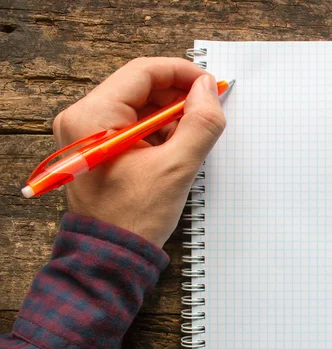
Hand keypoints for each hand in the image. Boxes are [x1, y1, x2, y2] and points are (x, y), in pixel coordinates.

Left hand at [52, 57, 225, 246]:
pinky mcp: (99, 147)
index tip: (210, 85)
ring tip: (191, 138)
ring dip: (171, 115)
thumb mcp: (176, 168)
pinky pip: (134, 124)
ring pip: (140, 106)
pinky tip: (176, 149)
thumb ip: (199, 124)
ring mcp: (88, 134)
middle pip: (141, 87)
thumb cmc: (133, 218)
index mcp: (92, 118)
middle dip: (178, 97)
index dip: (182, 73)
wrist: (111, 256)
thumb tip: (208, 89)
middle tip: (207, 111)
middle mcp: (83, 119)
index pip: (142, 72)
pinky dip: (160, 130)